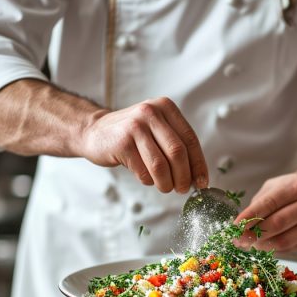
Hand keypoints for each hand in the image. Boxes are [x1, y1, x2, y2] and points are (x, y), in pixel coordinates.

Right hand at [80, 97, 208, 192]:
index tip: (202, 182)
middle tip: (183, 189)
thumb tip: (196, 176)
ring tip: (165, 188)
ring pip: (161, 165)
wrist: (94, 131)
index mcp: (166, 108)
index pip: (190, 139)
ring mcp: (136, 126)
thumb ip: (175, 146)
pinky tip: (146, 178)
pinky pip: (143, 171)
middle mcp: (151, 112)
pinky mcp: (122, 143)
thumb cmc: (130, 135)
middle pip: (178, 152)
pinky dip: (148, 181)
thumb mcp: (155, 130)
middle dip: (184, 176)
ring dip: (166, 183)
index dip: (198, 164)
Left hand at [234, 173, 296, 251]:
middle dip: (253, 235)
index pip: (268, 204)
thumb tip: (239, 227)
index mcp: (296, 187)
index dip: (249, 217)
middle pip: (276, 224)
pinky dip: (273, 249)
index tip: (235, 227)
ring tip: (250, 243)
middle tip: (238, 240)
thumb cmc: (289, 190)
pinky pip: (289, 248)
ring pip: (283, 241)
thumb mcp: (271, 188)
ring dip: (262, 245)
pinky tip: (266, 243)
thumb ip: (257, 205)